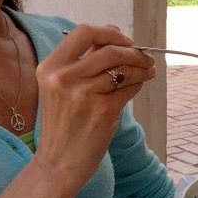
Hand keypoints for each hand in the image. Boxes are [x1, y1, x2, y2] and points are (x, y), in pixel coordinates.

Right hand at [34, 24, 155, 187]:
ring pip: (122, 68)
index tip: (124, 40)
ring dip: (141, 67)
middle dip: (132, 51)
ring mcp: (82, 94)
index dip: (108, 32)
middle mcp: (62, 78)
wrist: (58, 164)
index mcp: (49, 68)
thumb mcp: (61, 89)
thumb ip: (83, 61)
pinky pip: (128, 88)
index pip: (82, 32)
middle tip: (144, 57)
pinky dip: (138, 84)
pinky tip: (140, 84)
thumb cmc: (63, 126)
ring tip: (148, 70)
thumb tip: (114, 34)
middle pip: (108, 49)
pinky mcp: (102, 111)